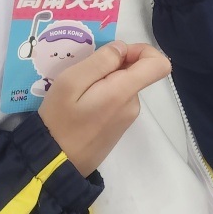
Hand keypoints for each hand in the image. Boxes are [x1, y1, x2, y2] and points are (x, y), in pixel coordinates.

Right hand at [39, 40, 170, 176]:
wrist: (53, 165)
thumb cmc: (58, 122)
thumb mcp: (70, 82)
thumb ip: (100, 61)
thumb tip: (122, 48)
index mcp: (124, 93)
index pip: (159, 64)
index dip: (142, 50)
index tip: (116, 53)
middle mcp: (132, 105)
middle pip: (136, 72)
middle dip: (112, 66)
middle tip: (81, 75)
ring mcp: (126, 118)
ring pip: (123, 85)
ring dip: (103, 81)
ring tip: (76, 92)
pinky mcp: (117, 127)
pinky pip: (116, 99)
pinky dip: (101, 94)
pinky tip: (79, 104)